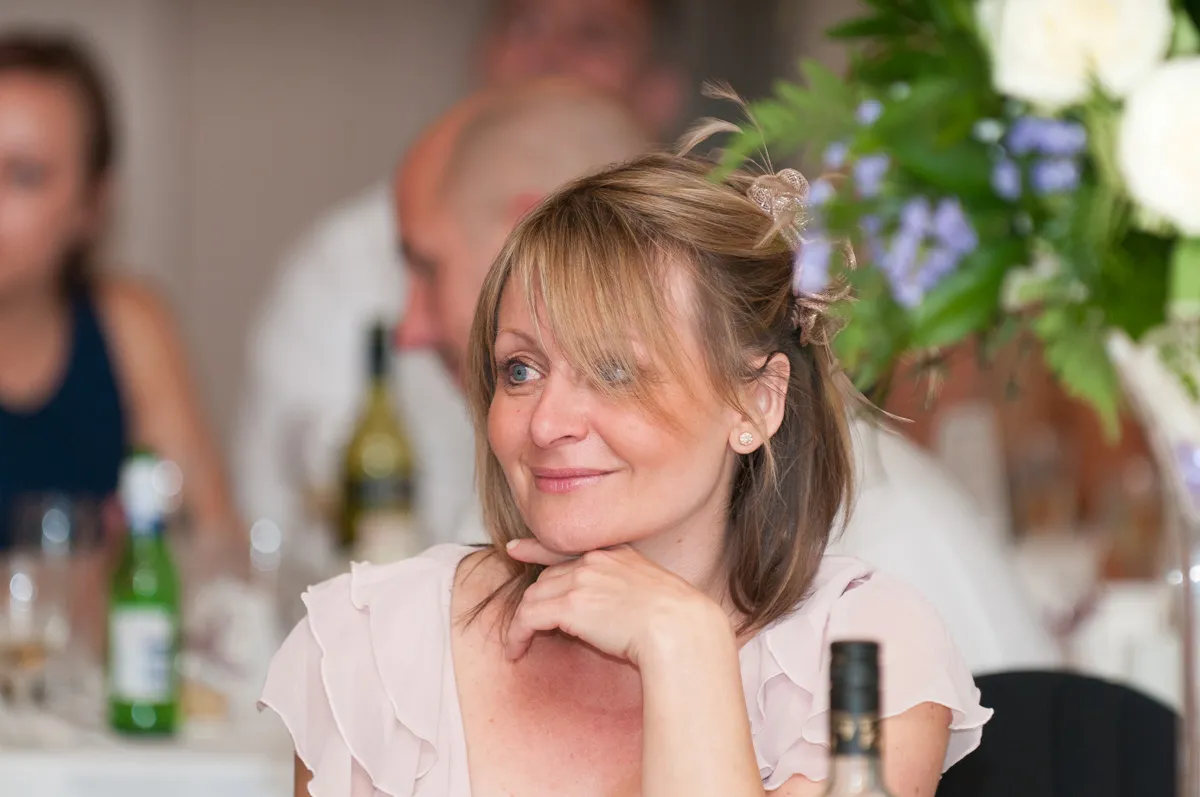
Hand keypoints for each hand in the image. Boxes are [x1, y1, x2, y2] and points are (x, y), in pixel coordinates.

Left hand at [503, 539, 732, 665]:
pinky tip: (516, 650)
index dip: (537, 548)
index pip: (568, 547)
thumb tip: (623, 612)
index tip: (516, 549)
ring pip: (533, 597)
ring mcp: (581, 580)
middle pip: (547, 578)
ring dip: (522, 622)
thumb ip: (633, 592)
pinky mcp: (569, 605)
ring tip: (519, 644)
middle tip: (526, 625)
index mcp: (617, 554)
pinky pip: (528, 618)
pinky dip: (517, 634)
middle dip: (535, 601)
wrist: (680, 628)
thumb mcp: (658, 593)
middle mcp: (596, 561)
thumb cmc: (679, 622)